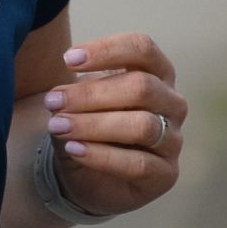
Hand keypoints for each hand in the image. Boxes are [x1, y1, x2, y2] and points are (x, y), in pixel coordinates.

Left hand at [43, 32, 186, 218]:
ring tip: (58, 126)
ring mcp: (173, 140)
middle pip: (142, 87)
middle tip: (53, 101)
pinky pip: (138, 163)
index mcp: (156, 74)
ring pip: (142, 125)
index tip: (68, 59)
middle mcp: (172, 103)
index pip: (143, 49)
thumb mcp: (80, 104)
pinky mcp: (166, 174)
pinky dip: (102, 155)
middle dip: (92, 94)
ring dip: (94, 124)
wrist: (90, 178)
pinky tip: (74, 149)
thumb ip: (76, 94)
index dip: (108, 50)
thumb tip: (61, 95)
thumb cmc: (92, 130)